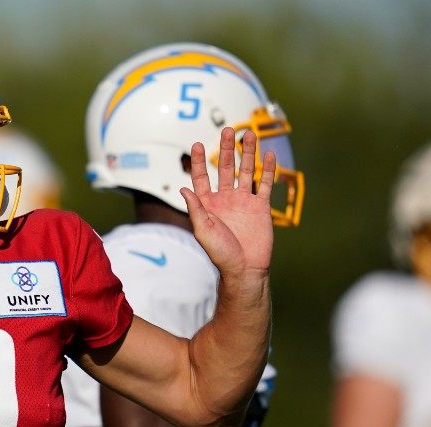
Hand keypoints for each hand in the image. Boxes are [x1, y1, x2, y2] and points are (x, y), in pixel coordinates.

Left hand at [180, 128, 273, 276]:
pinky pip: (264, 185)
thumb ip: (195, 209)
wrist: (244, 269)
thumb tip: (183, 189)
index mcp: (207, 204)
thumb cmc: (220, 253)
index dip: (198, 161)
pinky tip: (269, 155)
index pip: (201, 177)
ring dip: (247, 154)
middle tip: (228, 130)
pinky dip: (267, 170)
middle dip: (226, 149)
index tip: (196, 144)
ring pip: (246, 171)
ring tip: (249, 134)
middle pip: (225, 168)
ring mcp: (243, 202)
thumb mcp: (203, 230)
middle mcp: (225, 199)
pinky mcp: (260, 207)